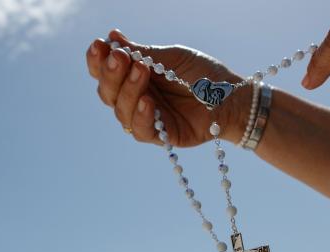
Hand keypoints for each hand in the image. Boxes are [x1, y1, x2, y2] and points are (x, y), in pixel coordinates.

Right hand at [86, 30, 246, 146]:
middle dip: (111, 74)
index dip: (98, 60)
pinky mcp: (161, 136)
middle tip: (120, 57)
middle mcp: (135, 99)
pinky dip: (142, 115)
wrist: (231, 95)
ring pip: (121, 110)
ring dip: (129, 89)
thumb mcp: (171, 58)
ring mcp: (146, 118)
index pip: (106, 71)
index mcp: (133, 77)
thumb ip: (142, 52)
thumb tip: (112, 36)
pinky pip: (142, 130)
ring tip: (141, 70)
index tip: (99, 45)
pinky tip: (148, 101)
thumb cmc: (202, 73)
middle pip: (107, 92)